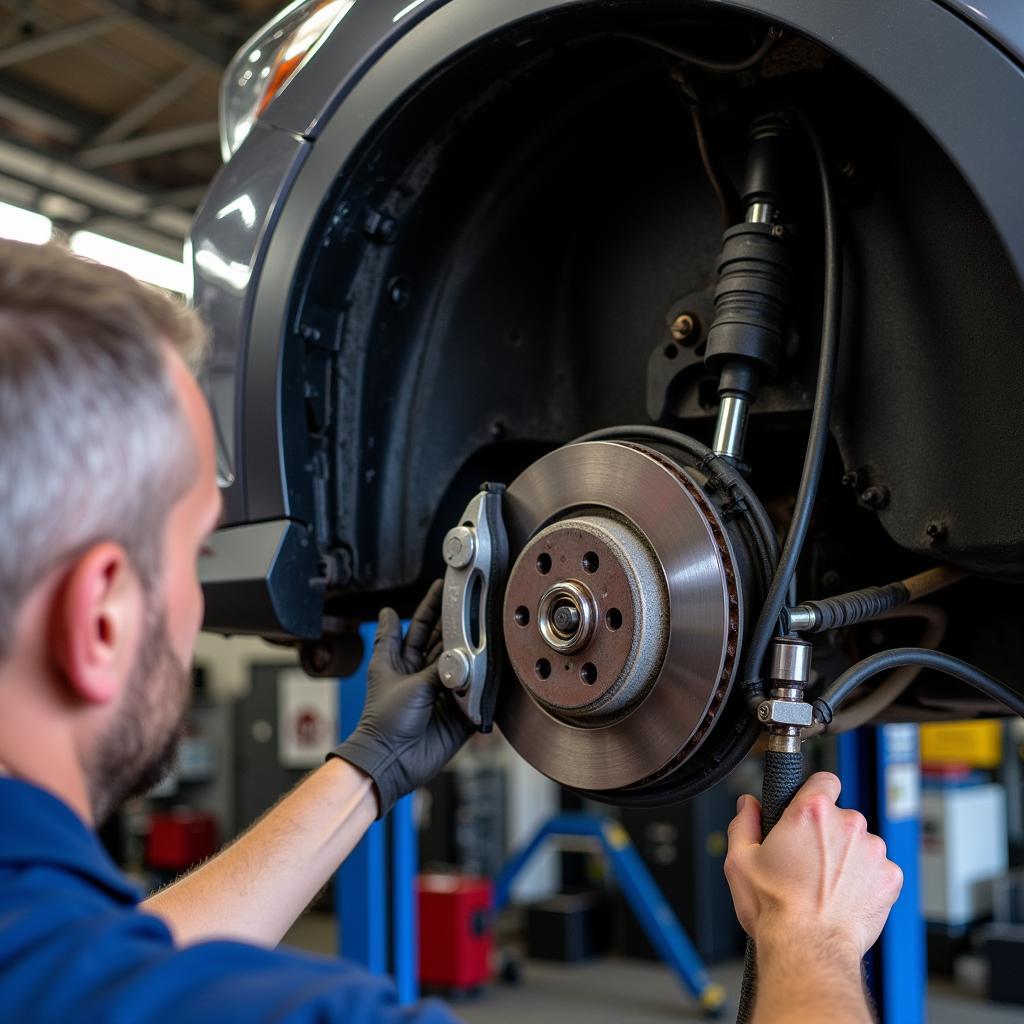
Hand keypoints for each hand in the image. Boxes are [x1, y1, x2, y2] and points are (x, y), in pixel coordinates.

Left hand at [330, 580, 473, 816]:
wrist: (394, 760)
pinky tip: (497, 662)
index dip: (432, 605)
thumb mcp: (394, 674)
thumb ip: (405, 646)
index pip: (422, 626)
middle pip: (447, 641)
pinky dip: (487, 680)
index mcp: (405, 662)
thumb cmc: (384, 719)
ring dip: (475, 648)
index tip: (444, 585)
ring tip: (489, 627)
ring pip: (465, 663)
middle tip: (476, 601)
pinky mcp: (460, 712)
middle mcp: (426, 673)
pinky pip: (478, 693)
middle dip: (460, 622)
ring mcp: (445, 691)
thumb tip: (390, 612)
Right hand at [724, 771, 902, 960]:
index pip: (824, 779)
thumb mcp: (739, 861)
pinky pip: (879, 868)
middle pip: (841, 816)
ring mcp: (873, 851)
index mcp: (810, 812)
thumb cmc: (776, 910)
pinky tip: (845, 896)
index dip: (815, 793)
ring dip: (848, 856)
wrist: (810, 951)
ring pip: (861, 843)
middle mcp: (847, 824)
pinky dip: (866, 879)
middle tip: (808, 861)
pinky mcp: (890, 878)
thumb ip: (743, 823)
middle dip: (827, 833)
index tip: (810, 808)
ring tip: (826, 884)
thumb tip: (748, 806)